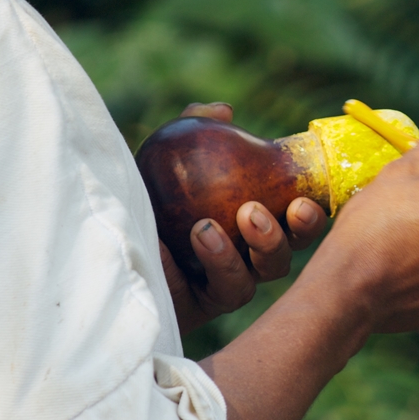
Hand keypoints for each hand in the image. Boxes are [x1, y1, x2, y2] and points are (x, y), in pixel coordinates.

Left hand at [160, 103, 326, 333]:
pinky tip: (171, 243)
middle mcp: (246, 261)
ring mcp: (222, 288)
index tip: (300, 203)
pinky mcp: (195, 309)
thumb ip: (195, 130)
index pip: (294, 223)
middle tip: (253, 214)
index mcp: (253, 225)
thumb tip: (224, 110)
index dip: (309, 218)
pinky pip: (208, 292)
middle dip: (282, 240)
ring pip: (249, 285)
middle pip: (282, 260)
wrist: (109, 239)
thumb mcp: (167, 157)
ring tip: (205, 229)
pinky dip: (194, 266)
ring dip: (234, 257)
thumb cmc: (149, 195)